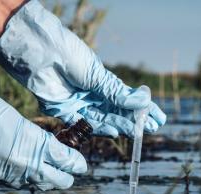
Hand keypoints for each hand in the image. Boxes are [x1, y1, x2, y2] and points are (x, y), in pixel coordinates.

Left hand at [0, 0, 165, 137]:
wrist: (42, 54)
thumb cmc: (70, 57)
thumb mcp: (98, 75)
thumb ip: (117, 93)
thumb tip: (144, 102)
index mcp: (102, 82)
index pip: (128, 98)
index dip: (143, 108)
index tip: (159, 117)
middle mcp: (93, 94)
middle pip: (118, 111)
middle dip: (136, 120)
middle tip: (152, 128)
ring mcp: (80, 104)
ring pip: (105, 119)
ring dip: (122, 126)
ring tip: (138, 132)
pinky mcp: (66, 112)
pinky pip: (86, 124)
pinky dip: (101, 129)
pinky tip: (116, 132)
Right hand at [0, 63, 86, 189]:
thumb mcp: (18, 120)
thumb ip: (37, 140)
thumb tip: (51, 151)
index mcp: (34, 146)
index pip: (67, 162)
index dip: (77, 163)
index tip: (80, 163)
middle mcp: (22, 167)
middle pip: (57, 182)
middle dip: (66, 176)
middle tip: (67, 167)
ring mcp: (4, 176)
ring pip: (35, 185)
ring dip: (44, 178)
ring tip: (46, 166)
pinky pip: (13, 184)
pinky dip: (22, 177)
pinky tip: (21, 167)